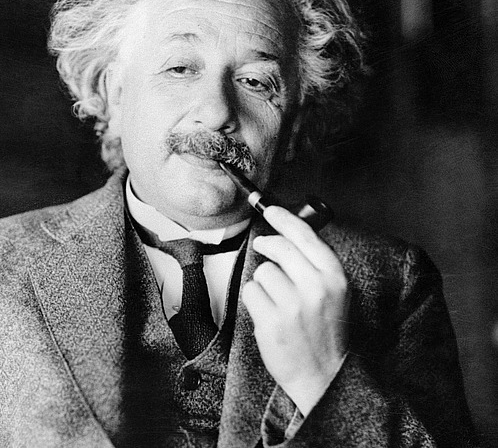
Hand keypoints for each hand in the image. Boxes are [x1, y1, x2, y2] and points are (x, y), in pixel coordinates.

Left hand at [242, 205, 349, 415]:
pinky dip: (255, 301)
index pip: (305, 236)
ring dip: (264, 283)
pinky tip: (269, 315)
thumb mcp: (334, 292)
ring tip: (279, 303)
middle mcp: (316, 288)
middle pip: (279, 248)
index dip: (284, 219)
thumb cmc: (326, 331)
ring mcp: (293, 306)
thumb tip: (285, 233)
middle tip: (263, 247)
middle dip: (267, 245)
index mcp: (335, 277)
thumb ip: (314, 264)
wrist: (324, 375)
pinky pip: (251, 293)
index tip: (270, 209)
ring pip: (262, 272)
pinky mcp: (272, 322)